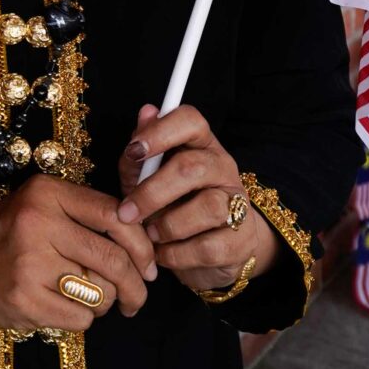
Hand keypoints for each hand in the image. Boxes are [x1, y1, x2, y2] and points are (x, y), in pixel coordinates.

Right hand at [0, 175, 157, 331]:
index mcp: (46, 193)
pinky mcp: (25, 299)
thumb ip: (83, 216)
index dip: (142, 245)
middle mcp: (39, 222)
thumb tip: (144, 250)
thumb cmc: (1, 238)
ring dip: (106, 303)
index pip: (116, 215)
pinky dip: (82, 319)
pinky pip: (82, 317)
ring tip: (91, 300)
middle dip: (137, 285)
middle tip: (139, 297)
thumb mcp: (37, 207)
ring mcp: (30, 263)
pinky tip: (64, 309)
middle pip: (114, 258)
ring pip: (102, 291)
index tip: (149, 264)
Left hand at [119, 103, 279, 294]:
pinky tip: (164, 254)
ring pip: (207, 207)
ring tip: (151, 235)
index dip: (161, 131)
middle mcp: (223, 167)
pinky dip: (178, 255)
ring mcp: (237, 203)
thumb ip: (139, 154)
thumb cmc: (168, 206)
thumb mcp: (144, 180)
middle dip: (152, 192)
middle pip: (193, 167)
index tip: (133, 151)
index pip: (190, 121)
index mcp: (200, 145)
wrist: (205, 251)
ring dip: (168, 226)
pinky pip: (209, 247)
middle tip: (127, 212)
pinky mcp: (241, 239)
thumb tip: (145, 112)